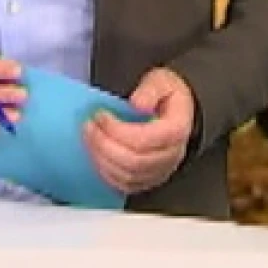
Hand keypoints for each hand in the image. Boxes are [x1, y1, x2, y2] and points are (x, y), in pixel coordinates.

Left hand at [84, 68, 194, 195]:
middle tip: (88, 127)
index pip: (144, 139)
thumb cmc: (168, 96)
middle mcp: (172, 155)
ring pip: (128, 176)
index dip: (116, 130)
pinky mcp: (150, 179)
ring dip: (102, 159)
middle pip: (134, 161)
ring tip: (89, 138)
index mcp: (176, 130)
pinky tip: (97, 155)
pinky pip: (125, 186)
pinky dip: (107, 173)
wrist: (178, 111)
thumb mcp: (161, 81)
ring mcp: (161, 170)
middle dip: (104, 145)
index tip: (100, 115)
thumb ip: (150, 90)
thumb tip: (137, 104)